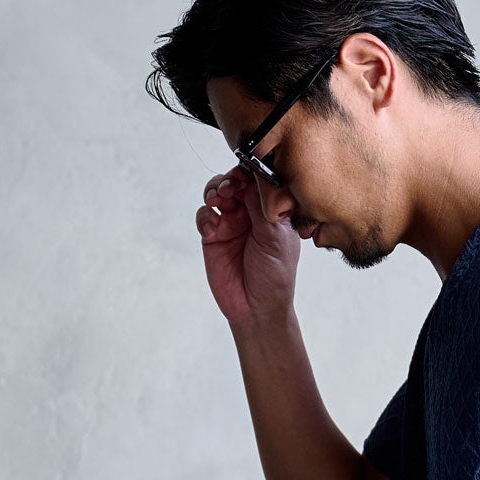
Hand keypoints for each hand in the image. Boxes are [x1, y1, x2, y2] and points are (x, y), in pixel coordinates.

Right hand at [195, 167, 300, 326]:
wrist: (256, 307)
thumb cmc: (274, 276)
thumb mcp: (275, 240)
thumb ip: (262, 209)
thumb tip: (252, 179)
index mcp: (271, 212)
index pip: (260, 182)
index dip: (251, 172)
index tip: (245, 171)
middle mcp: (251, 213)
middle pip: (235, 181)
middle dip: (230, 179)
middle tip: (229, 187)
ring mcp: (231, 223)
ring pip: (217, 192)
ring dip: (214, 190)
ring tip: (217, 199)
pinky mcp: (213, 235)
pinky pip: (204, 215)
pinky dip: (205, 216)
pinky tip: (212, 228)